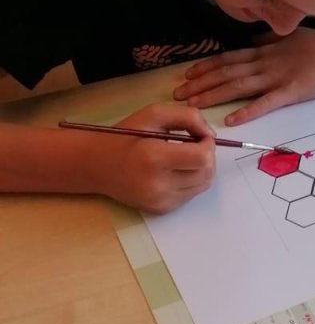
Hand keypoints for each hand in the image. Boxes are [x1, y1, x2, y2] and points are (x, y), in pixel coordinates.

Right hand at [96, 103, 213, 213]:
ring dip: (202, 169)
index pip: (202, 158)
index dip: (208, 144)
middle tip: (194, 145)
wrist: (96, 165)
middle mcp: (157, 184)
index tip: (199, 136)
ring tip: (185, 157)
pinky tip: (175, 170)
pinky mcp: (161, 209)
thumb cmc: (124, 136)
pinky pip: (191, 194)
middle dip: (208, 156)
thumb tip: (210, 134)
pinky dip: (191, 181)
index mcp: (153, 157)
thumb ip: (187, 117)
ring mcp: (159, 200)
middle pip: (206, 173)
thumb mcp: (153, 114)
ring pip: (203, 185)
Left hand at [174, 27, 314, 123]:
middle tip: (177, 96)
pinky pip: (265, 103)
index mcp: (264, 51)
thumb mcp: (290, 37)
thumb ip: (269, 42)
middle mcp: (265, 62)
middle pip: (226, 73)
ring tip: (192, 107)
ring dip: (213, 96)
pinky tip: (231, 120)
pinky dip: (247, 111)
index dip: (206, 67)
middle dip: (200, 84)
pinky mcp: (292, 91)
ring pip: (238, 87)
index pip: (228, 58)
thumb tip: (253, 42)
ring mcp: (277, 77)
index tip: (187, 75)